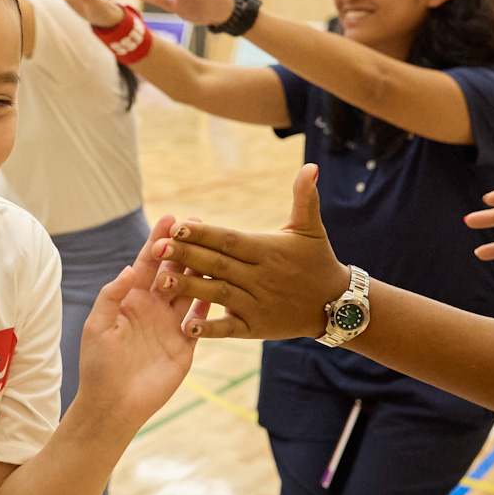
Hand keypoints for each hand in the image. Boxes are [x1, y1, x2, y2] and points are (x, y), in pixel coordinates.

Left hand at [69, 215, 199, 425]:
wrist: (113, 405)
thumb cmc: (98, 366)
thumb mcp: (98, 327)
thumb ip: (113, 296)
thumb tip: (131, 268)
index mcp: (130, 300)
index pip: (147, 264)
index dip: (158, 241)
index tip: (170, 218)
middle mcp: (152, 309)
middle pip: (172, 271)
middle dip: (185, 248)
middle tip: (200, 223)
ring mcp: (170, 325)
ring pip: (190, 291)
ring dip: (201, 270)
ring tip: (217, 247)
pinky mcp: (185, 345)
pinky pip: (201, 320)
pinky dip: (210, 303)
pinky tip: (222, 285)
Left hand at [157, 165, 352, 339]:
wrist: (336, 304)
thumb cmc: (318, 261)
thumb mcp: (311, 228)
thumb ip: (304, 198)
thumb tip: (311, 166)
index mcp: (266, 251)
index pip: (229, 240)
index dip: (203, 234)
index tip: (177, 226)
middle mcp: (259, 277)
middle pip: (217, 265)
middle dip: (186, 257)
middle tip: (157, 249)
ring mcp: (256, 304)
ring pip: (218, 294)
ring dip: (189, 289)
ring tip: (160, 282)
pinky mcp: (256, 328)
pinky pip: (230, 328)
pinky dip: (210, 329)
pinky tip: (187, 327)